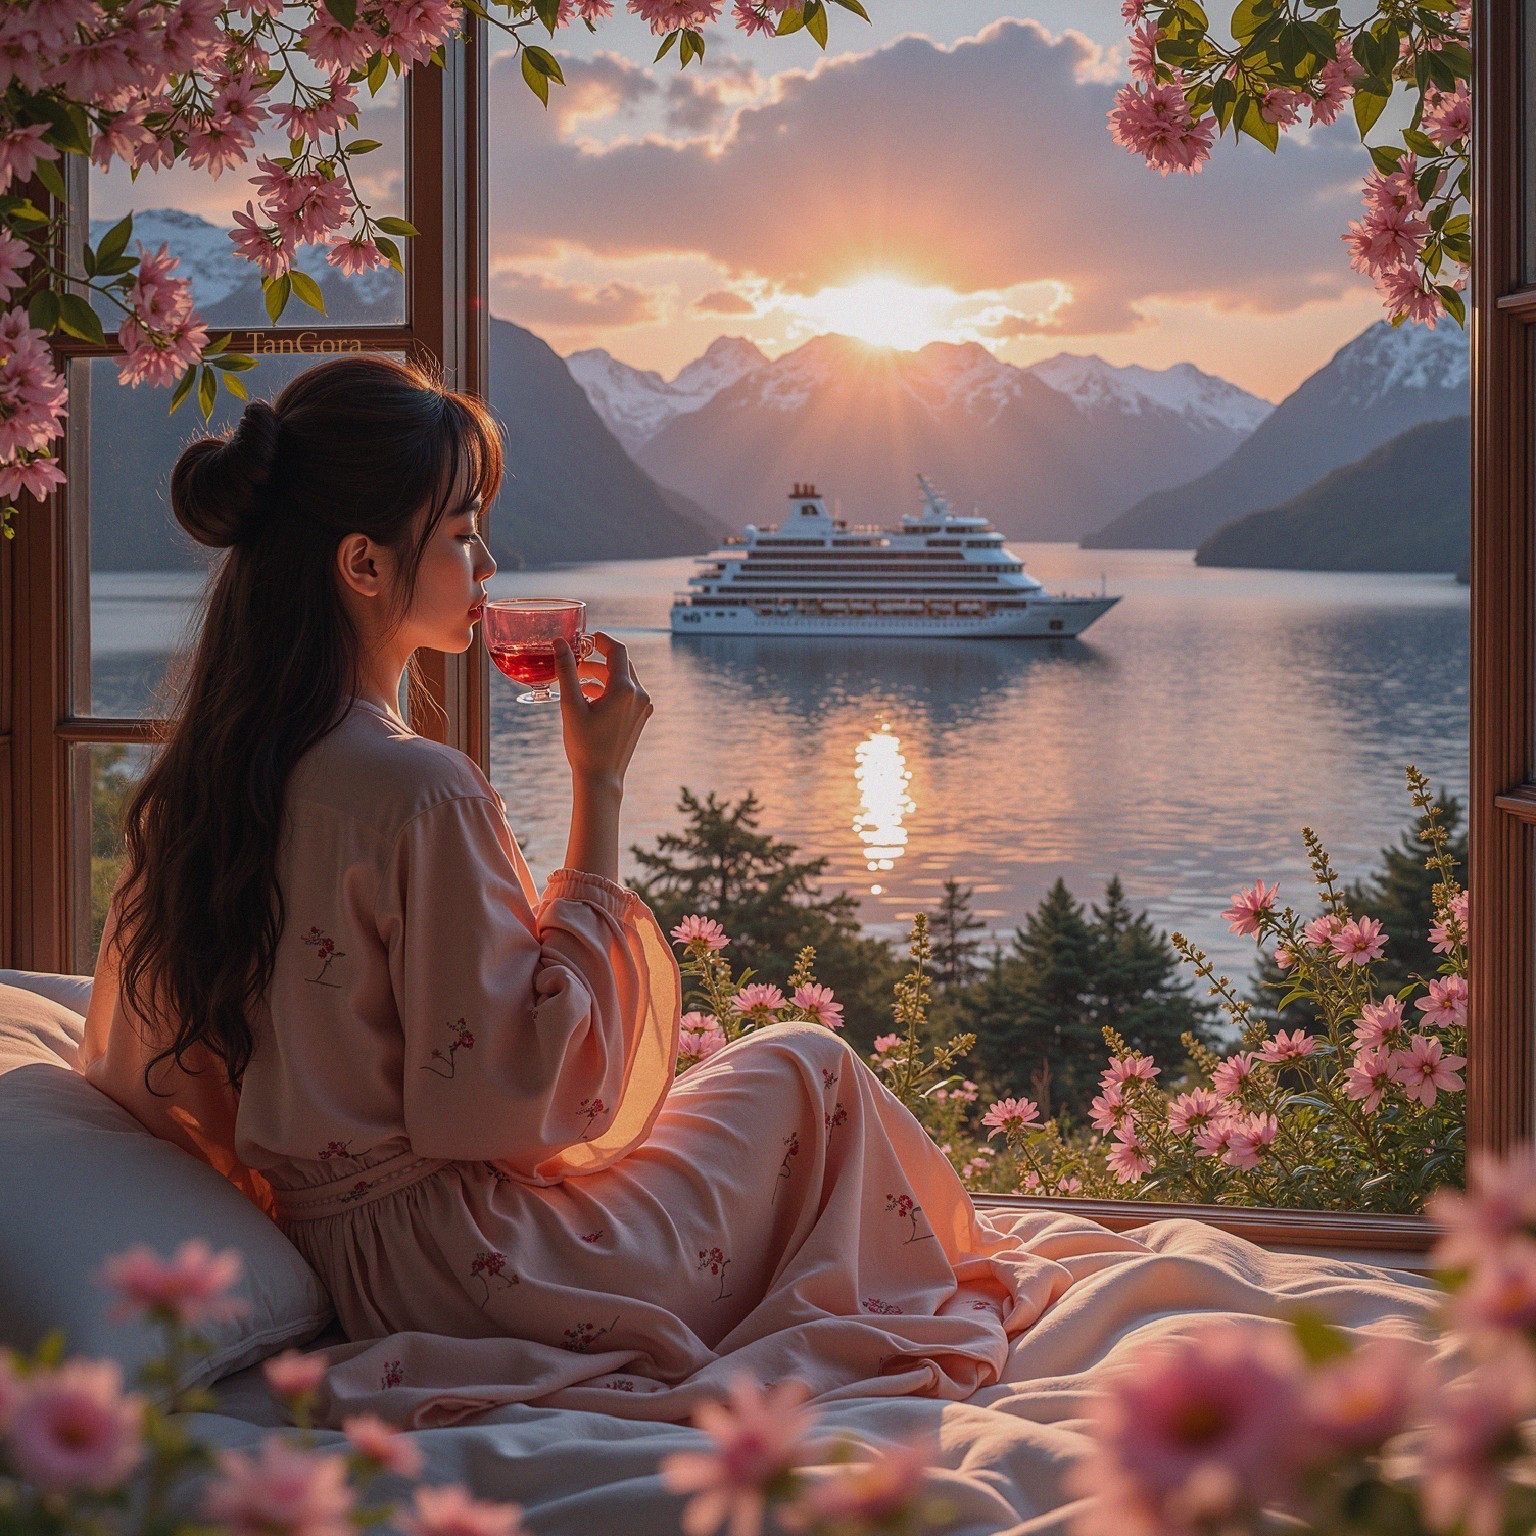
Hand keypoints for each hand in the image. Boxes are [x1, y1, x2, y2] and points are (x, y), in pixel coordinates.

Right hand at [554, 630, 652, 791]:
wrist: (601, 779)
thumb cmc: (585, 746)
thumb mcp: (571, 706)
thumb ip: (566, 671)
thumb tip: (560, 643)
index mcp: (625, 690)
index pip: (617, 650)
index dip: (600, 639)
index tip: (584, 637)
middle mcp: (639, 696)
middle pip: (620, 664)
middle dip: (596, 658)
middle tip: (574, 658)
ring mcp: (642, 708)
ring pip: (622, 679)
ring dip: (600, 675)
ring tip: (576, 679)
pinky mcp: (639, 718)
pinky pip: (625, 694)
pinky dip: (607, 689)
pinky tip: (588, 696)